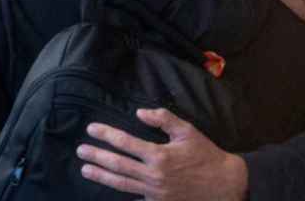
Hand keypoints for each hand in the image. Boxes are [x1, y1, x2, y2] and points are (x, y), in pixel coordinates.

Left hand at [77, 108, 247, 200]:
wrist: (223, 185)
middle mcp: (153, 175)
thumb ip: (163, 119)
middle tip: (80, 150)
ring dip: (101, 176)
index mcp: (159, 155)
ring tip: (85, 170)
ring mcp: (154, 193)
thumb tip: (140, 112)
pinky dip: (121, 193)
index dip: (106, 135)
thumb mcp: (187, 131)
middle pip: (117, 165)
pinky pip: (134, 199)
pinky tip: (109, 188)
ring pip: (121, 184)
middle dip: (96, 156)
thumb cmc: (206, 155)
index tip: (91, 129)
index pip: (125, 142)